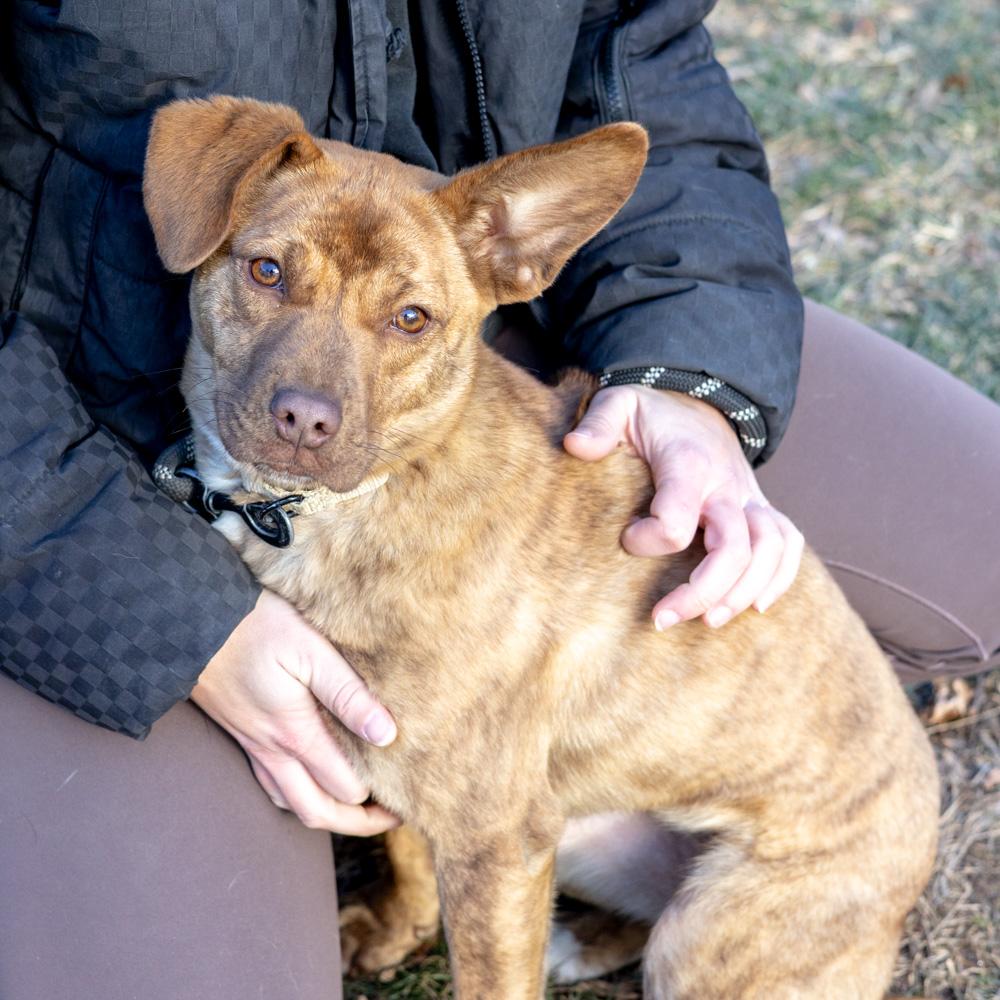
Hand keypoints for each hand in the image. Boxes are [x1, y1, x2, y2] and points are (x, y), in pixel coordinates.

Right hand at [190, 589, 400, 834]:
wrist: (188, 621)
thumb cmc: (254, 626)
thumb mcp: (309, 649)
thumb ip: (348, 693)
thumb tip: (387, 735)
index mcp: (294, 734)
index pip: (345, 788)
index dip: (380, 798)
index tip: (411, 787)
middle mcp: (271, 751)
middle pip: (317, 812)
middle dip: (358, 823)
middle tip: (393, 816)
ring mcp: (252, 746)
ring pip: (291, 803)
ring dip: (327, 812)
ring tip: (360, 803)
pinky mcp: (241, 734)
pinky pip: (272, 784)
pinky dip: (298, 794)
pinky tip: (313, 778)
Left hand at [564, 385, 802, 629]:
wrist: (698, 401)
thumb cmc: (653, 413)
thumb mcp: (620, 403)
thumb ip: (599, 424)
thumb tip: (575, 447)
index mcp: (688, 464)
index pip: (677, 519)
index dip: (649, 540)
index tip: (627, 539)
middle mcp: (726, 485)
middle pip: (733, 548)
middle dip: (702, 592)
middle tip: (662, 619)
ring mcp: (748, 498)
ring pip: (769, 551)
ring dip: (741, 592)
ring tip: (708, 621)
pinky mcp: (759, 510)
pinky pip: (787, 545)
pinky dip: (780, 577)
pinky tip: (753, 605)